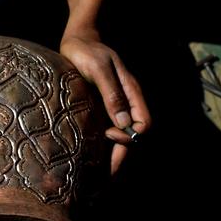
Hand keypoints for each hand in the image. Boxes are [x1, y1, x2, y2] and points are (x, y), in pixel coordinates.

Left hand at [61, 0, 150, 174]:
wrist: (77, 39)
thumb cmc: (87, 50)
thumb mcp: (100, 69)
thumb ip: (112, 94)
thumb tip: (123, 123)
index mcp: (132, 94)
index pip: (143, 125)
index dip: (130, 136)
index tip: (108, 134)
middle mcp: (126, 104)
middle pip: (132, 138)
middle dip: (122, 160)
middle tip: (104, 182)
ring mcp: (113, 107)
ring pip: (120, 139)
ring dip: (112, 158)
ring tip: (97, 180)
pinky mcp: (100, 109)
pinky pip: (105, 133)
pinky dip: (101, 149)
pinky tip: (89, 161)